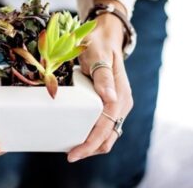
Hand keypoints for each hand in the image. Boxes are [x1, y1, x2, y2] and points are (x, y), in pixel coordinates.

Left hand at [67, 5, 133, 162]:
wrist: (105, 37)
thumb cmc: (99, 45)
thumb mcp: (98, 57)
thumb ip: (103, 77)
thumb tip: (110, 98)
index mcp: (120, 96)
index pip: (105, 128)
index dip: (90, 144)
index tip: (74, 154)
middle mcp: (121, 103)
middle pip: (108, 137)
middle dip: (90, 149)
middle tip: (70, 155)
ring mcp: (117, 104)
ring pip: (107, 134)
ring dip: (92, 144)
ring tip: (73, 148)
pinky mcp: (110, 103)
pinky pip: (104, 125)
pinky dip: (93, 135)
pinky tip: (80, 135)